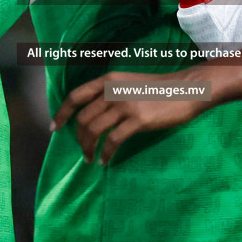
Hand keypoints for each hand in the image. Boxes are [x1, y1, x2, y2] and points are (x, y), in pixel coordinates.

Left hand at [53, 67, 212, 164]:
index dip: (62, 113)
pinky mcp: (138, 120)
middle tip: (82, 150)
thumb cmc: (159, 88)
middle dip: (78, 138)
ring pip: (94, 130)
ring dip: (88, 148)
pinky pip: (113, 141)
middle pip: (83, 118)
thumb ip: (110, 93)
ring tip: (90, 159)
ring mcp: (125, 105)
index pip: (76, 96)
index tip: (55, 127)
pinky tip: (105, 161)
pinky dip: (105, 154)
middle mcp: (112, 91)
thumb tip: (93, 113)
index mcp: (108, 80)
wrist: (187, 89)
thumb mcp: (128, 83)